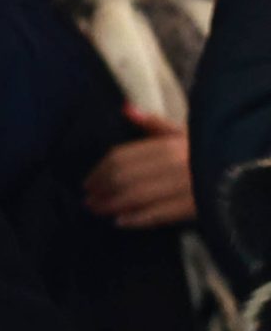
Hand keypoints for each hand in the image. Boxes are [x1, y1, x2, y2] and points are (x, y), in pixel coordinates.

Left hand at [84, 106, 195, 227]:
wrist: (244, 170)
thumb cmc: (207, 149)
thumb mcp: (183, 132)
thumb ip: (153, 124)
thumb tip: (125, 109)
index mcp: (169, 144)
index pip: (121, 157)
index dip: (99, 171)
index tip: (87, 181)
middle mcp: (173, 164)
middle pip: (124, 178)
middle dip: (101, 190)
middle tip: (88, 200)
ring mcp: (182, 185)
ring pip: (136, 197)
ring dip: (112, 205)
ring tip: (98, 210)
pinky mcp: (192, 206)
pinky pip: (158, 214)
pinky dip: (136, 219)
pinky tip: (121, 221)